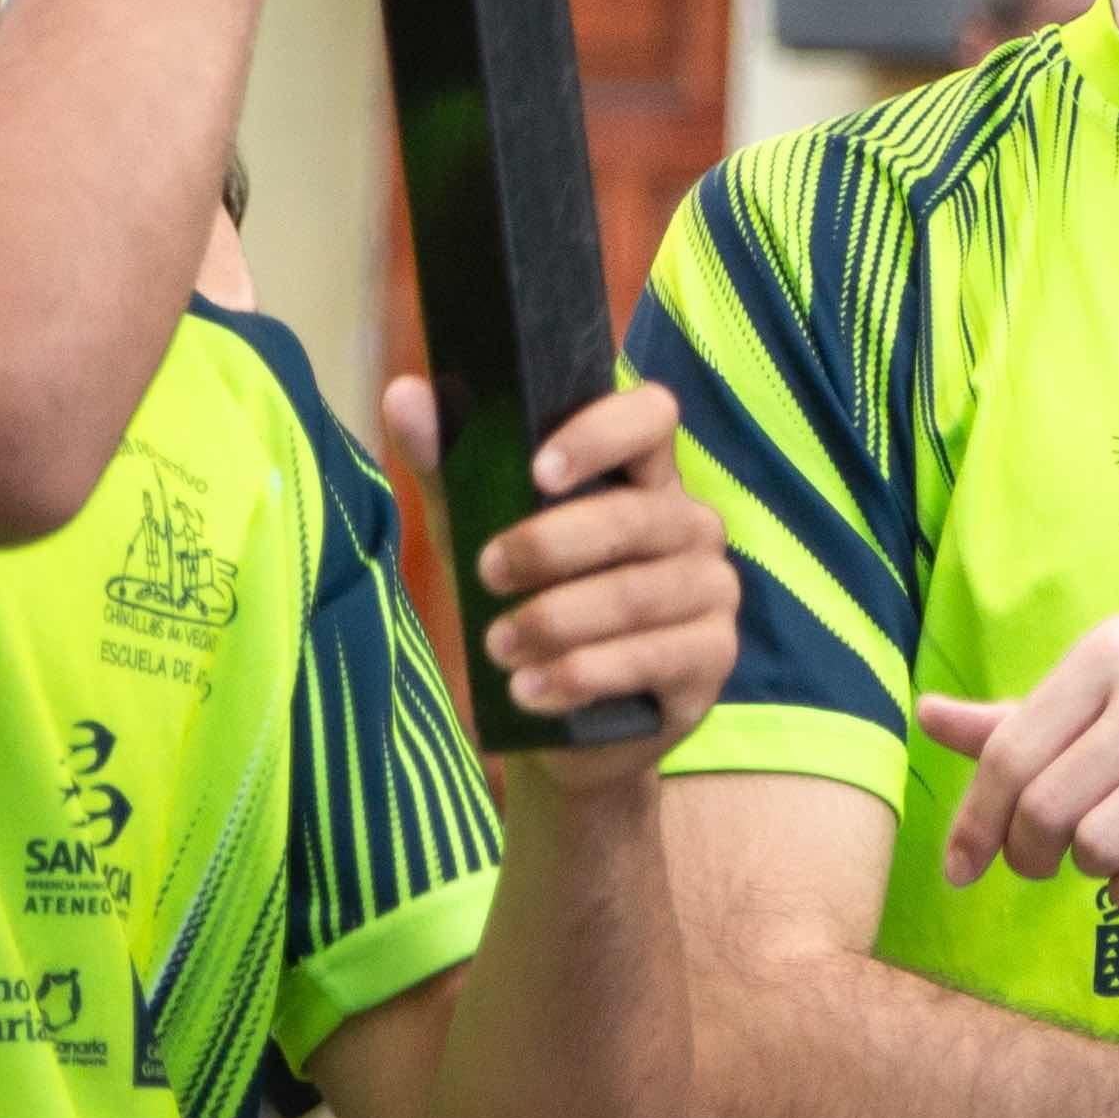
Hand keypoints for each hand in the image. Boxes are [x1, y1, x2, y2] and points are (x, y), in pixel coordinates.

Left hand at [397, 372, 738, 749]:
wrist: (558, 724)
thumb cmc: (524, 606)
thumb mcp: (478, 535)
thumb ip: (448, 468)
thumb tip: (404, 393)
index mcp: (642, 476)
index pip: (652, 416)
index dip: (601, 432)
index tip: (537, 471)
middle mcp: (690, 524)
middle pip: (636, 516)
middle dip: (550, 546)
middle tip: (486, 574)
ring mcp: (712, 589)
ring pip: (638, 593)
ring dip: (556, 621)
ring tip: (496, 647)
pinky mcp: (714, 657)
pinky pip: (653, 657)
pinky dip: (582, 674)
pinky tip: (530, 691)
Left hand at [922, 619, 1118, 910]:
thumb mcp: (1116, 681)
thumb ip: (1022, 712)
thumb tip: (925, 715)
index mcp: (1110, 651)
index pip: (1009, 751)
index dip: (975, 822)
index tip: (961, 869)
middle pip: (1045, 805)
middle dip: (1027, 855)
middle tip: (1037, 866)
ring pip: (1097, 844)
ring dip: (1086, 870)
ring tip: (1103, 857)